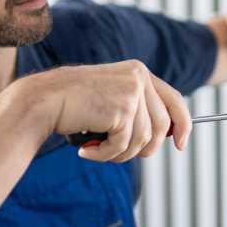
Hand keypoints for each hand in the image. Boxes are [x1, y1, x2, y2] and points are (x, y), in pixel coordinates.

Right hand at [21, 60, 191, 162]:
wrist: (43, 100)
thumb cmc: (73, 104)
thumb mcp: (111, 98)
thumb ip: (137, 109)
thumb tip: (166, 135)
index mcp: (138, 72)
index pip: (174, 99)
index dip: (183, 124)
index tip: (182, 144)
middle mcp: (139, 77)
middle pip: (162, 127)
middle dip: (144, 148)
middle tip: (118, 153)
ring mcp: (131, 92)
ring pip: (143, 140)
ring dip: (119, 153)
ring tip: (98, 150)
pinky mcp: (121, 109)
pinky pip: (123, 146)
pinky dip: (105, 155)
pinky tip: (87, 149)